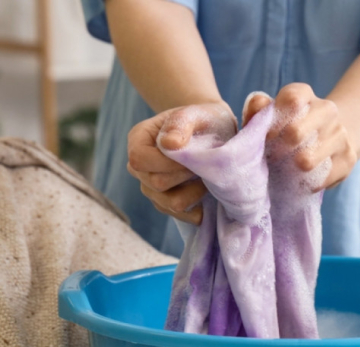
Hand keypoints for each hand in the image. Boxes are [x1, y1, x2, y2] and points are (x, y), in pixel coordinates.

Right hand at [127, 102, 235, 223]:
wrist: (216, 133)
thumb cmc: (204, 119)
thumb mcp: (196, 113)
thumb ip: (181, 123)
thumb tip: (168, 144)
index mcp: (139, 139)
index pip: (139, 160)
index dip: (166, 163)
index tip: (191, 157)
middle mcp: (139, 167)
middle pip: (155, 184)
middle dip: (184, 176)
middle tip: (204, 165)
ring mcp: (150, 187)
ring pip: (168, 203)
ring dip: (193, 193)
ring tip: (206, 178)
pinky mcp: (166, 202)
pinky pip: (178, 215)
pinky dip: (196, 208)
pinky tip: (207, 194)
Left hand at [242, 84, 356, 190]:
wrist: (328, 143)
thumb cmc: (288, 131)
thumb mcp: (271, 118)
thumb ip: (259, 110)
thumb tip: (258, 105)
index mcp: (305, 95)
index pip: (291, 99)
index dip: (274, 122)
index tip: (267, 137)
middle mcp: (327, 110)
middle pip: (296, 132)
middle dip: (280, 150)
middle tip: (275, 157)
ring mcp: (340, 134)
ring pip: (308, 161)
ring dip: (292, 171)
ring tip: (288, 170)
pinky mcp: (348, 158)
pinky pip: (321, 178)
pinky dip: (308, 184)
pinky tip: (305, 180)